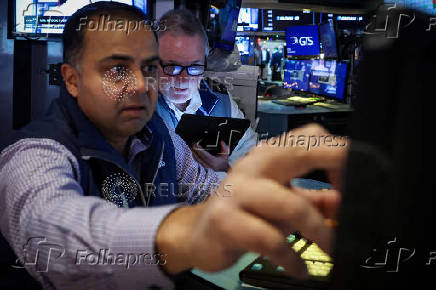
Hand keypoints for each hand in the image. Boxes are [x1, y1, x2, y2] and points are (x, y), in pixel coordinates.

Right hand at [156, 124, 347, 277]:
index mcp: (270, 155)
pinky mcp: (226, 221)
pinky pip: (270, 240)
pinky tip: (299, 269)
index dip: (341, 154)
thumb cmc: (245, 212)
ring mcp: (238, 191)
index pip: (311, 137)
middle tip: (358, 206)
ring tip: (333, 250)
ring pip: (292, 205)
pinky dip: (291, 258)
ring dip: (320, 232)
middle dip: (339, 171)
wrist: (199, 232)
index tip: (354, 184)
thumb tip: (347, 202)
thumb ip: (315, 199)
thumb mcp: (282, 201)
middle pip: (303, 152)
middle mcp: (254, 165)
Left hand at [191, 141, 229, 171]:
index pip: (205, 155)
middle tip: (192, 144)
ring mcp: (204, 167)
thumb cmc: (223, 162)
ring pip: (196, 160)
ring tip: (191, 146)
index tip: (196, 144)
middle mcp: (208, 165)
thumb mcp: (226, 154)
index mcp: (213, 162)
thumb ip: (225, 148)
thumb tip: (222, 142)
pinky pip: (196, 161)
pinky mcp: (202, 167)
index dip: (200, 150)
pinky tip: (192, 152)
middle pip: (199, 157)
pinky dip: (194, 156)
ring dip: (193, 153)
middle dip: (195, 150)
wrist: (223, 170)